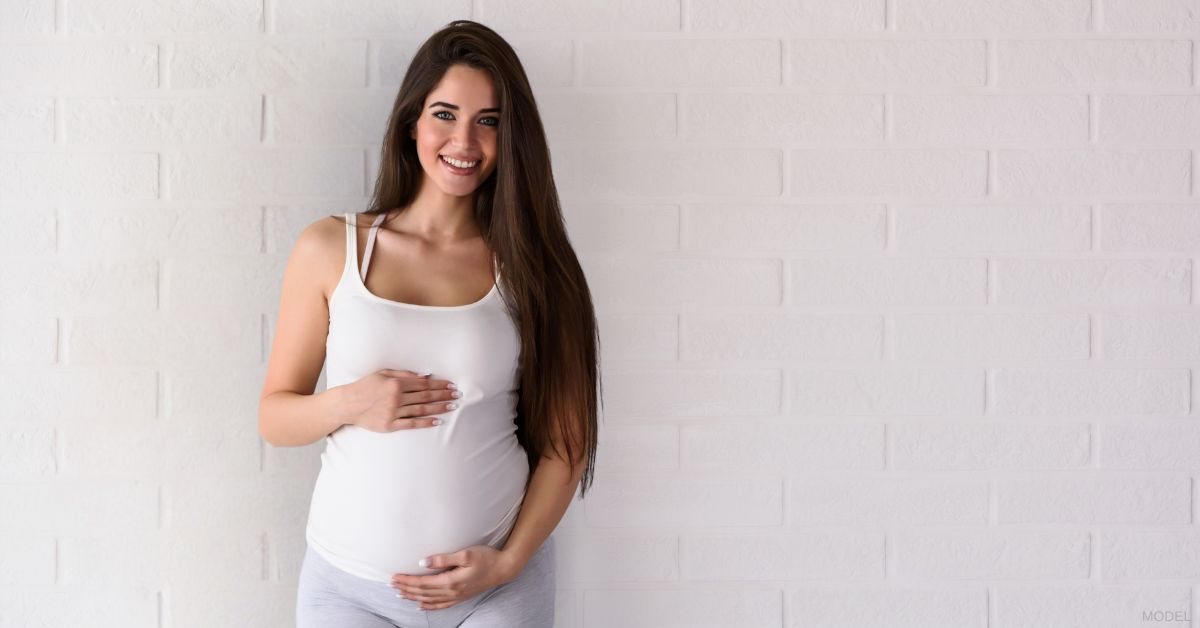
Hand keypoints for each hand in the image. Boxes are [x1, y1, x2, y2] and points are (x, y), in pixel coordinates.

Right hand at [340, 369, 460, 432]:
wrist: (347, 404)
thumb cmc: (365, 386)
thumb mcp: (383, 373)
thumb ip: (403, 374)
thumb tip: (424, 376)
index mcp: (396, 383)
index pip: (424, 384)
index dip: (439, 384)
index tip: (451, 385)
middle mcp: (396, 397)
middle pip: (426, 396)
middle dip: (444, 395)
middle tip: (458, 395)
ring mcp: (393, 412)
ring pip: (422, 409)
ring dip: (439, 407)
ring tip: (452, 406)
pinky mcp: (390, 425)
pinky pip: (411, 424)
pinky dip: (425, 422)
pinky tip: (437, 421)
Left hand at [390, 545, 516, 609]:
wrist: (504, 569)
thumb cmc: (486, 558)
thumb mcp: (465, 554)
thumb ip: (443, 559)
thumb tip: (423, 562)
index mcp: (450, 581)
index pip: (422, 582)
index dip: (406, 580)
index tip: (393, 577)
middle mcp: (451, 592)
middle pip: (422, 592)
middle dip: (405, 588)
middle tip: (391, 584)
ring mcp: (456, 596)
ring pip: (429, 599)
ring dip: (413, 597)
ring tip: (400, 594)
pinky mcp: (461, 597)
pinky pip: (440, 605)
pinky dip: (428, 606)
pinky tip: (421, 605)